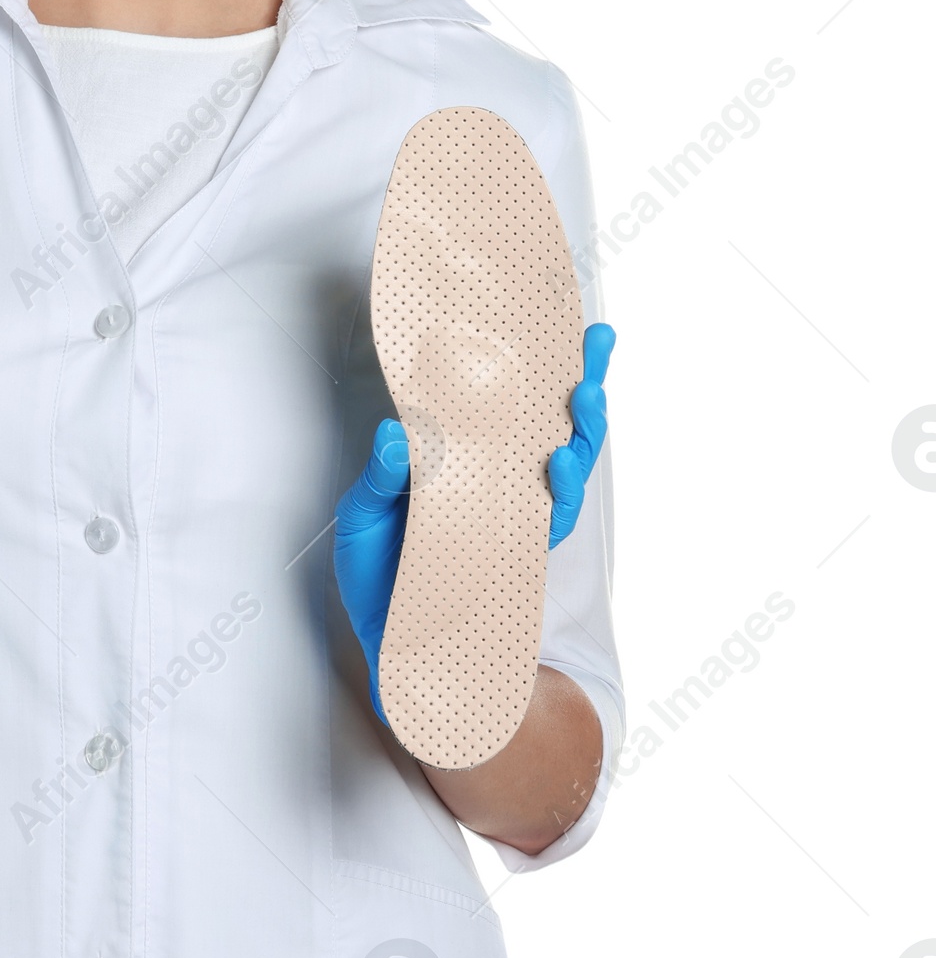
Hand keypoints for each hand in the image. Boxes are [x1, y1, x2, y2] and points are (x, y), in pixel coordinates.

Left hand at [333, 322, 616, 718]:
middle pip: (551, 423)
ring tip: (582, 396)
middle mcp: (498, 482)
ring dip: (577, 429)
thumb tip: (394, 433)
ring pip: (564, 466)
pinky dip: (556, 490)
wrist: (385, 642)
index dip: (531, 363)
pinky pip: (548, 518)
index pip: (505, 401)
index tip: (557, 315)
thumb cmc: (376, 570)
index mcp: (464, 458)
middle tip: (594, 341)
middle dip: (580, 379)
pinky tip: (556, 462)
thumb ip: (380, 476)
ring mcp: (512, 515)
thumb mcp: (363, 513)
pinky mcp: (516, 552)